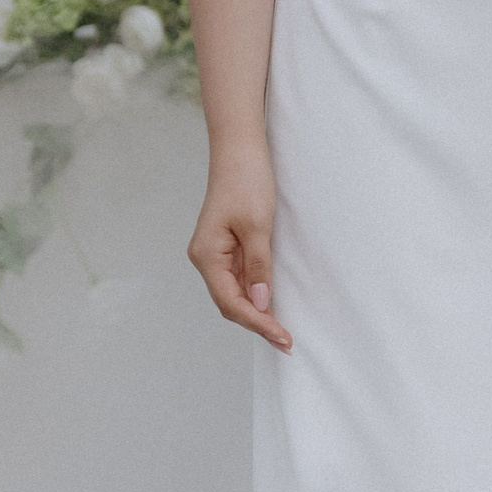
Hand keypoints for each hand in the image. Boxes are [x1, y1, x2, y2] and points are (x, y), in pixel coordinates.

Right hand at [188, 147, 291, 351]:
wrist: (240, 149)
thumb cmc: (247, 181)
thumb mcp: (257, 226)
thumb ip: (258, 266)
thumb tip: (260, 302)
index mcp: (207, 255)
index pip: (231, 302)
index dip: (257, 322)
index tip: (282, 337)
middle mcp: (206, 258)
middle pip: (230, 302)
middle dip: (257, 322)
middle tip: (286, 342)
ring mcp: (215, 252)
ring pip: (234, 292)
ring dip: (256, 311)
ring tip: (280, 331)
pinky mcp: (226, 245)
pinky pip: (238, 278)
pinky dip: (254, 293)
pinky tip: (269, 304)